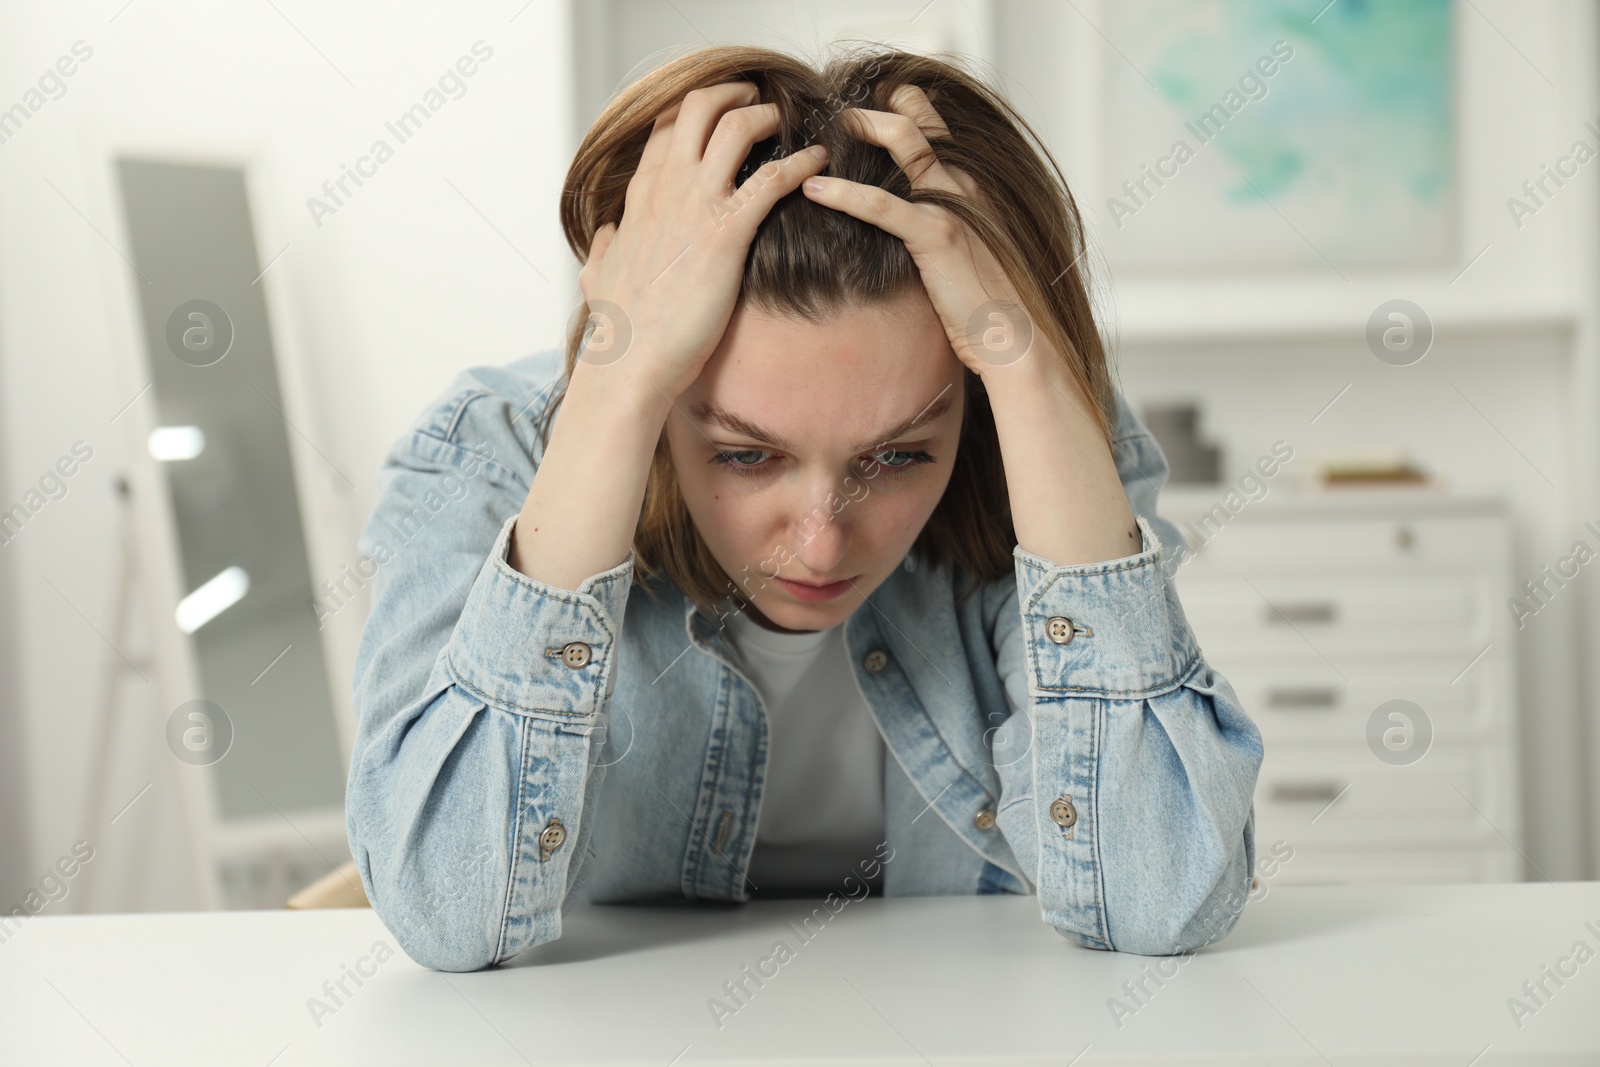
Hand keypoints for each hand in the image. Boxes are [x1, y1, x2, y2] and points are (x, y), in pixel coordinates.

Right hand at [578, 81, 829, 398]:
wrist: (629, 362)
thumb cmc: (620, 330)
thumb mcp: (598, 277)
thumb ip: (603, 250)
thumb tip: (606, 238)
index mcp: (640, 198)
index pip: (666, 129)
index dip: (697, 111)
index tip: (721, 112)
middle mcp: (666, 190)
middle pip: (699, 108)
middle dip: (733, 94)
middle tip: (759, 99)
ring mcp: (695, 206)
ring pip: (735, 127)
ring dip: (768, 116)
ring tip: (791, 121)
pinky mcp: (725, 234)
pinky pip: (771, 179)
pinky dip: (801, 163)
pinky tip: (819, 161)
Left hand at [798, 85, 1033, 376]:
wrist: (1014, 337)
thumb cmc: (989, 305)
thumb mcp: (966, 254)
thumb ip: (941, 227)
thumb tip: (907, 227)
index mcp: (973, 186)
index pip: (936, 128)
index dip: (902, 111)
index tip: (865, 114)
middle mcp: (965, 183)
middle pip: (919, 118)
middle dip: (875, 107)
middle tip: (839, 114)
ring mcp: (952, 204)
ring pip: (904, 139)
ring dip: (861, 127)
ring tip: (820, 133)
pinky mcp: (936, 235)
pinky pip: (882, 204)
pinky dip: (843, 193)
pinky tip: (815, 190)